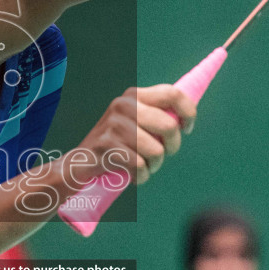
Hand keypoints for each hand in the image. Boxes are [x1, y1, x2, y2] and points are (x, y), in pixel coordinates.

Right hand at [75, 84, 195, 185]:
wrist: (80, 163)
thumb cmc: (117, 145)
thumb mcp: (135, 122)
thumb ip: (157, 116)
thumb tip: (186, 117)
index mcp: (134, 95)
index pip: (172, 94)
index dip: (188, 112)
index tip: (187, 128)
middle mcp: (123, 105)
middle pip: (169, 125)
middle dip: (172, 146)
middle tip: (162, 155)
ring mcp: (114, 124)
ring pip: (157, 151)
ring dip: (154, 165)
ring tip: (143, 166)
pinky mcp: (107, 145)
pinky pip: (141, 166)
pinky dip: (141, 176)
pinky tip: (131, 174)